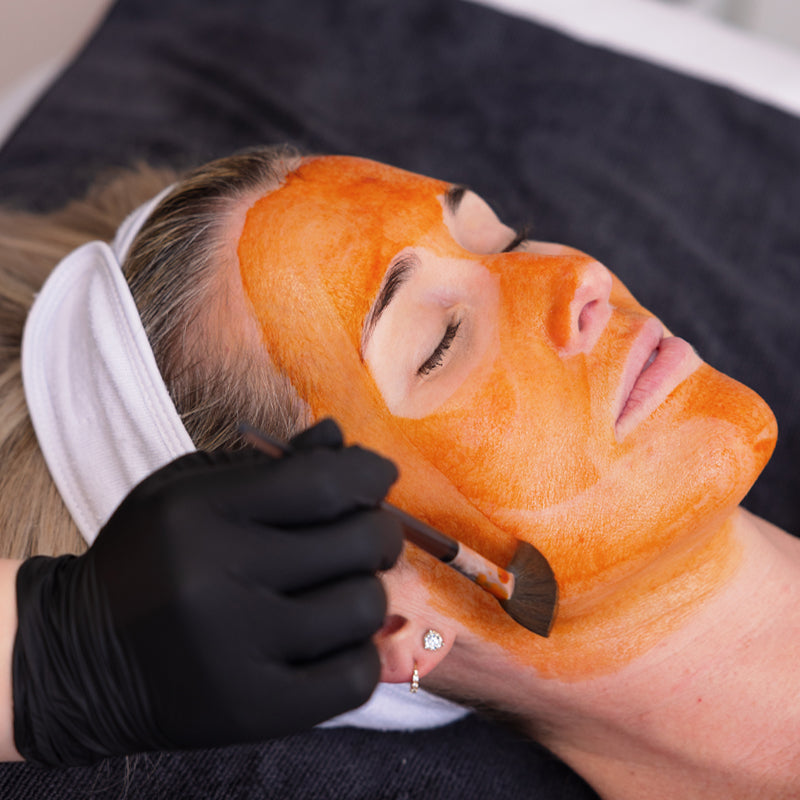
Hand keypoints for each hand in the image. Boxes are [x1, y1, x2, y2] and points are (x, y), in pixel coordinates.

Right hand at [13, 420, 401, 764]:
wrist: (76, 660)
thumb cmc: (148, 559)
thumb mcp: (189, 490)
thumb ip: (268, 463)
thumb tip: (341, 439)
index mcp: (204, 513)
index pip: (324, 483)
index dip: (370, 473)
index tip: (379, 476)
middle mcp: (220, 579)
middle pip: (356, 543)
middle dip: (380, 531)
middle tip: (368, 534)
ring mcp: (237, 651)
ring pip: (362, 608)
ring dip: (369, 590)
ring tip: (344, 587)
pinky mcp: (251, 711)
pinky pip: (352, 679)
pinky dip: (361, 652)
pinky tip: (336, 638)